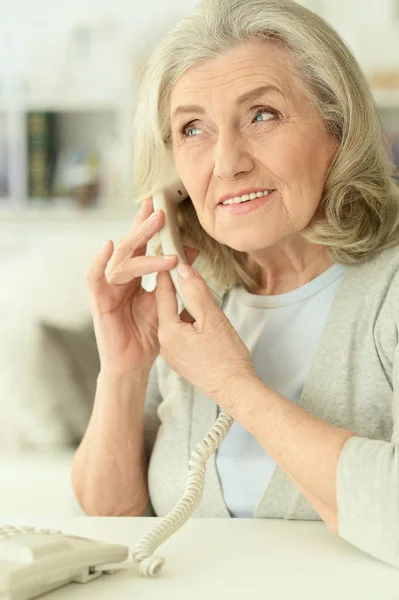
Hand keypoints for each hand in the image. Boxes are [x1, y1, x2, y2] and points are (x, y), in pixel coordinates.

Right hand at [86, 196, 197, 374]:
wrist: (134, 364)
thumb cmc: (147, 334)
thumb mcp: (165, 301)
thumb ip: (172, 277)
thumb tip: (189, 252)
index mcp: (133, 276)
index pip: (140, 245)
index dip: (147, 225)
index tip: (158, 204)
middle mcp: (118, 278)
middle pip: (129, 246)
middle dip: (144, 227)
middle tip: (160, 211)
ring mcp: (107, 288)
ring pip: (120, 259)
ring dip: (138, 246)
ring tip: (157, 236)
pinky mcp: (98, 302)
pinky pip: (95, 278)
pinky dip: (99, 261)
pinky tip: (107, 246)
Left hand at [155, 264, 256, 401]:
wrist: (235, 390)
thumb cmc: (227, 358)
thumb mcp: (213, 318)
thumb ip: (196, 292)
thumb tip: (183, 270)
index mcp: (168, 331)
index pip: (163, 294)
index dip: (168, 274)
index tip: (170, 257)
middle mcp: (164, 343)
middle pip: (168, 308)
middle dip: (178, 291)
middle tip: (187, 272)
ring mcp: (172, 355)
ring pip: (176, 321)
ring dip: (186, 308)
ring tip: (201, 298)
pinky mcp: (182, 361)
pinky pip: (181, 335)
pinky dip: (189, 324)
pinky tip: (204, 322)